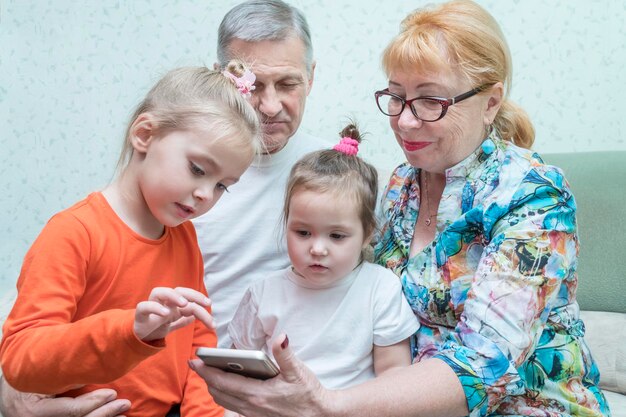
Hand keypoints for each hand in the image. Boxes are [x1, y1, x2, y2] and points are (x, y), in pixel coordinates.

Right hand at [0, 376, 130, 416]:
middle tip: (124, 404)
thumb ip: (66, 375)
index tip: (113, 393)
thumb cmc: (29, 375)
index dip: (94, 402)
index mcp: (35, 409)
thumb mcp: (44, 374)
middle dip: (104, 414)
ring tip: (122, 414)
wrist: (12, 389)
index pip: (71, 410)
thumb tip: (95, 369)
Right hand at [134, 287, 213, 341]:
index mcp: (171, 304)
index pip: (187, 296)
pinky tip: (166, 313)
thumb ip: (182, 320)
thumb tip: (194, 317)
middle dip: (192, 294)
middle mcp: (162, 302)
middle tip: (205, 303)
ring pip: (159, 292)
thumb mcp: (171, 324)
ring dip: (173, 296)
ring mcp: (151, 306)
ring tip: (184, 304)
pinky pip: (144, 306)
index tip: (209, 304)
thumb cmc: (155, 327)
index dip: (198, 298)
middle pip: (177, 291)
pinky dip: (155, 308)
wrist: (137, 337)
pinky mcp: (140, 315)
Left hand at [189, 334, 329, 416]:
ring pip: (224, 401)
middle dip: (205, 377)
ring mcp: (252, 414)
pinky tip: (230, 384)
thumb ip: (285, 354)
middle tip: (197, 363)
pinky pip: (233, 406)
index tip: (195, 360)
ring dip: (214, 387)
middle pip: (218, 392)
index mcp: (257, 394)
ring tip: (210, 372)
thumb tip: (280, 337)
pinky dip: (225, 394)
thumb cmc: (309, 394)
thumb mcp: (298, 372)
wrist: (319, 416)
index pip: (223, 381)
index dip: (206, 370)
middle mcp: (251, 406)